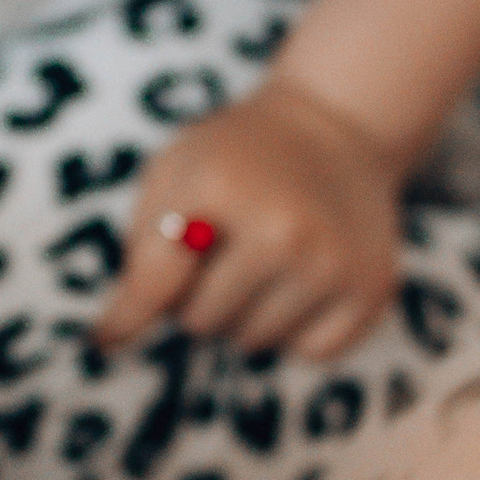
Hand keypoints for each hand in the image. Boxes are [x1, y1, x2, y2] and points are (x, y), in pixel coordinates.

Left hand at [91, 78, 403, 359]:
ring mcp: (333, 264)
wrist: (335, 126)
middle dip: (197, 296)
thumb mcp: (173, 175)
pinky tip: (302, 278)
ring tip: (262, 257)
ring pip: (253, 342)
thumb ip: (139, 257)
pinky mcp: (373, 290)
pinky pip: (308, 352)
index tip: (106, 339)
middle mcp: (282, 231)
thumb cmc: (234, 158)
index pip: (154, 290)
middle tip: (221, 249)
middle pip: (200, 323)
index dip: (126, 316)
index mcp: (218, 190)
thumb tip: (109, 342)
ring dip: (246, 313)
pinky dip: (297, 328)